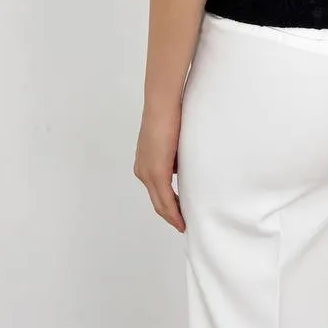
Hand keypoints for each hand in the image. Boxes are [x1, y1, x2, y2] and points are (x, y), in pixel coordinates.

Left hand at [134, 103, 185, 231]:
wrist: (163, 103)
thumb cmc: (170, 115)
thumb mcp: (172, 141)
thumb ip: (174, 156)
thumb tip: (181, 166)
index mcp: (145, 163)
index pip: (156, 191)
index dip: (167, 205)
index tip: (179, 213)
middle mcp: (142, 170)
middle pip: (156, 202)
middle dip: (170, 215)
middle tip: (183, 224)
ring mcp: (147, 172)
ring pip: (160, 203)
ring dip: (172, 215)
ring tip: (184, 223)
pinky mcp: (156, 172)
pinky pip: (165, 199)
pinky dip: (174, 211)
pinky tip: (182, 219)